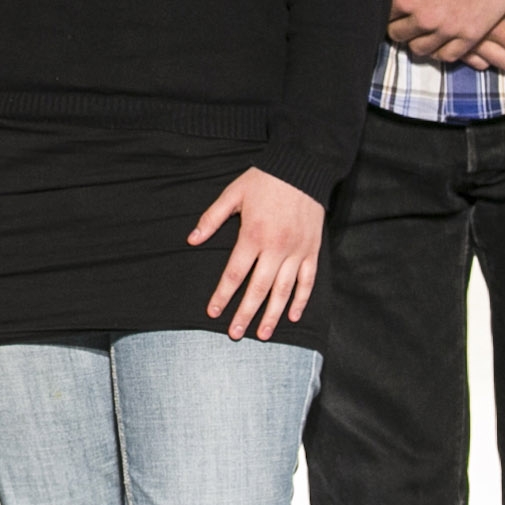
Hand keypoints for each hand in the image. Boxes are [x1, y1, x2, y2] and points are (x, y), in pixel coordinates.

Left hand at [190, 167, 324, 340]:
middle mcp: (276, 248)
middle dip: (245, 313)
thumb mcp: (232, 194)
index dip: (222, 295)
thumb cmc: (264, 181)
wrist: (302, 169)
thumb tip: (192, 240)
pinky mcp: (312, 250)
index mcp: (252, 235)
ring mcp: (296, 251)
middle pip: (258, 289)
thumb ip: (211, 218)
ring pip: (283, 291)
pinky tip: (292, 316)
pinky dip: (300, 300)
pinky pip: (307, 281)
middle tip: (235, 333)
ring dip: (272, 315)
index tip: (213, 313)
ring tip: (263, 334)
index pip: (234, 273)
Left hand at [386, 0, 504, 64]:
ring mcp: (448, 29)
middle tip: (403, 19)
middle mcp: (424, 18)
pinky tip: (438, 40)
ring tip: (420, 30)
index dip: (383, 11)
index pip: (381, 17)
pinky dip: (440, 51)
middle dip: (397, 26)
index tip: (390, 7)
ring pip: (420, 49)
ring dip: (416, 40)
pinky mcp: (471, 34)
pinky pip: (448, 56)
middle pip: (398, 35)